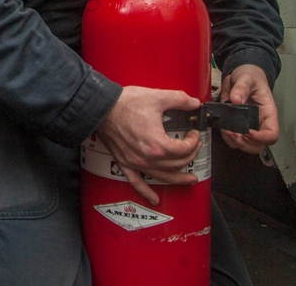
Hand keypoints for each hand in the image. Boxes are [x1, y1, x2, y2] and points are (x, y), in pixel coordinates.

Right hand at [94, 86, 202, 204]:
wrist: (101, 108)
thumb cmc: (125, 104)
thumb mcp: (157, 97)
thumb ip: (179, 99)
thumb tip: (193, 102)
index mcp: (158, 144)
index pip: (184, 149)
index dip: (194, 141)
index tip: (194, 134)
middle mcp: (148, 158)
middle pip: (177, 164)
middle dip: (190, 155)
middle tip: (194, 147)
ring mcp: (136, 163)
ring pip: (163, 177)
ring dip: (179, 179)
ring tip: (190, 179)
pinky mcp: (125, 163)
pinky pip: (137, 182)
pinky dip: (147, 192)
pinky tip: (155, 199)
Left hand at [219, 64, 278, 153]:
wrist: (242, 75)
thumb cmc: (251, 77)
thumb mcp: (246, 78)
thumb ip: (241, 88)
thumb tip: (236, 99)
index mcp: (267, 113)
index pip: (272, 134)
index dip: (261, 138)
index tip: (248, 131)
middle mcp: (259, 123)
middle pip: (258, 145)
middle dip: (245, 143)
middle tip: (234, 133)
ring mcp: (248, 125)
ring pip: (245, 145)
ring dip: (235, 141)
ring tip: (227, 131)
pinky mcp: (237, 124)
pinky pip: (233, 138)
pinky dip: (227, 137)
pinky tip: (223, 128)